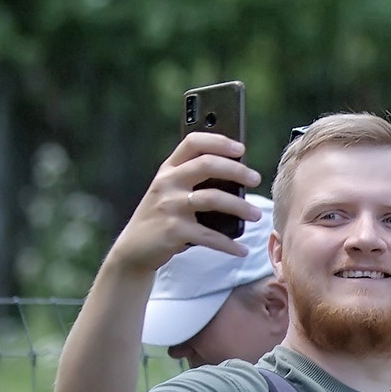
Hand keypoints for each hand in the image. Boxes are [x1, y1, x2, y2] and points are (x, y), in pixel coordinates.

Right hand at [106, 132, 261, 277]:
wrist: (134, 249)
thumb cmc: (162, 217)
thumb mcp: (171, 191)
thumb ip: (193, 179)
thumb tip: (238, 174)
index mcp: (169, 169)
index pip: (193, 143)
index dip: (218, 141)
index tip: (241, 148)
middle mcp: (167, 183)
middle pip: (207, 165)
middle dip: (237, 170)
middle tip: (257, 179)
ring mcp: (169, 206)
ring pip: (212, 198)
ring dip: (240, 207)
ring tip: (256, 215)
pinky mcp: (173, 230)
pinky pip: (209, 236)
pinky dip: (229, 244)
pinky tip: (242, 250)